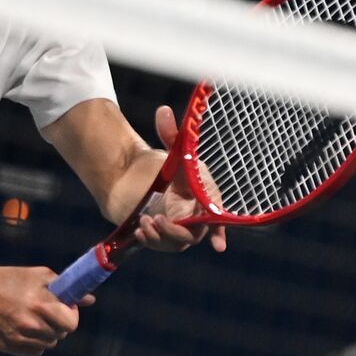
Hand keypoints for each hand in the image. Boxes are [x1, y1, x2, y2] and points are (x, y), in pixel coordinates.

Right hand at [0, 260, 90, 355]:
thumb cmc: (11, 278)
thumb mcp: (40, 276)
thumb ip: (67, 288)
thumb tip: (90, 300)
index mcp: (40, 305)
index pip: (71, 324)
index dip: (70, 316)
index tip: (63, 308)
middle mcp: (30, 324)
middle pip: (60, 335)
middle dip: (57, 323)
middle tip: (44, 311)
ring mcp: (18, 337)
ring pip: (48, 344)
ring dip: (44, 333)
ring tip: (30, 317)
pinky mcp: (8, 346)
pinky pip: (34, 351)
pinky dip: (32, 342)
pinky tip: (21, 326)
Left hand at [135, 106, 228, 253]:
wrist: (137, 179)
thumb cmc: (164, 168)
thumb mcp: (171, 151)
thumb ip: (171, 133)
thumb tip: (163, 109)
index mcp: (205, 198)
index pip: (216, 218)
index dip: (219, 232)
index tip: (218, 246)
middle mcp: (195, 217)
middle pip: (194, 234)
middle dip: (177, 231)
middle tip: (158, 218)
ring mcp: (179, 230)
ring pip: (176, 242)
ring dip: (161, 235)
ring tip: (144, 221)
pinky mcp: (162, 237)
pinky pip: (161, 245)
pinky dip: (151, 240)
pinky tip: (140, 230)